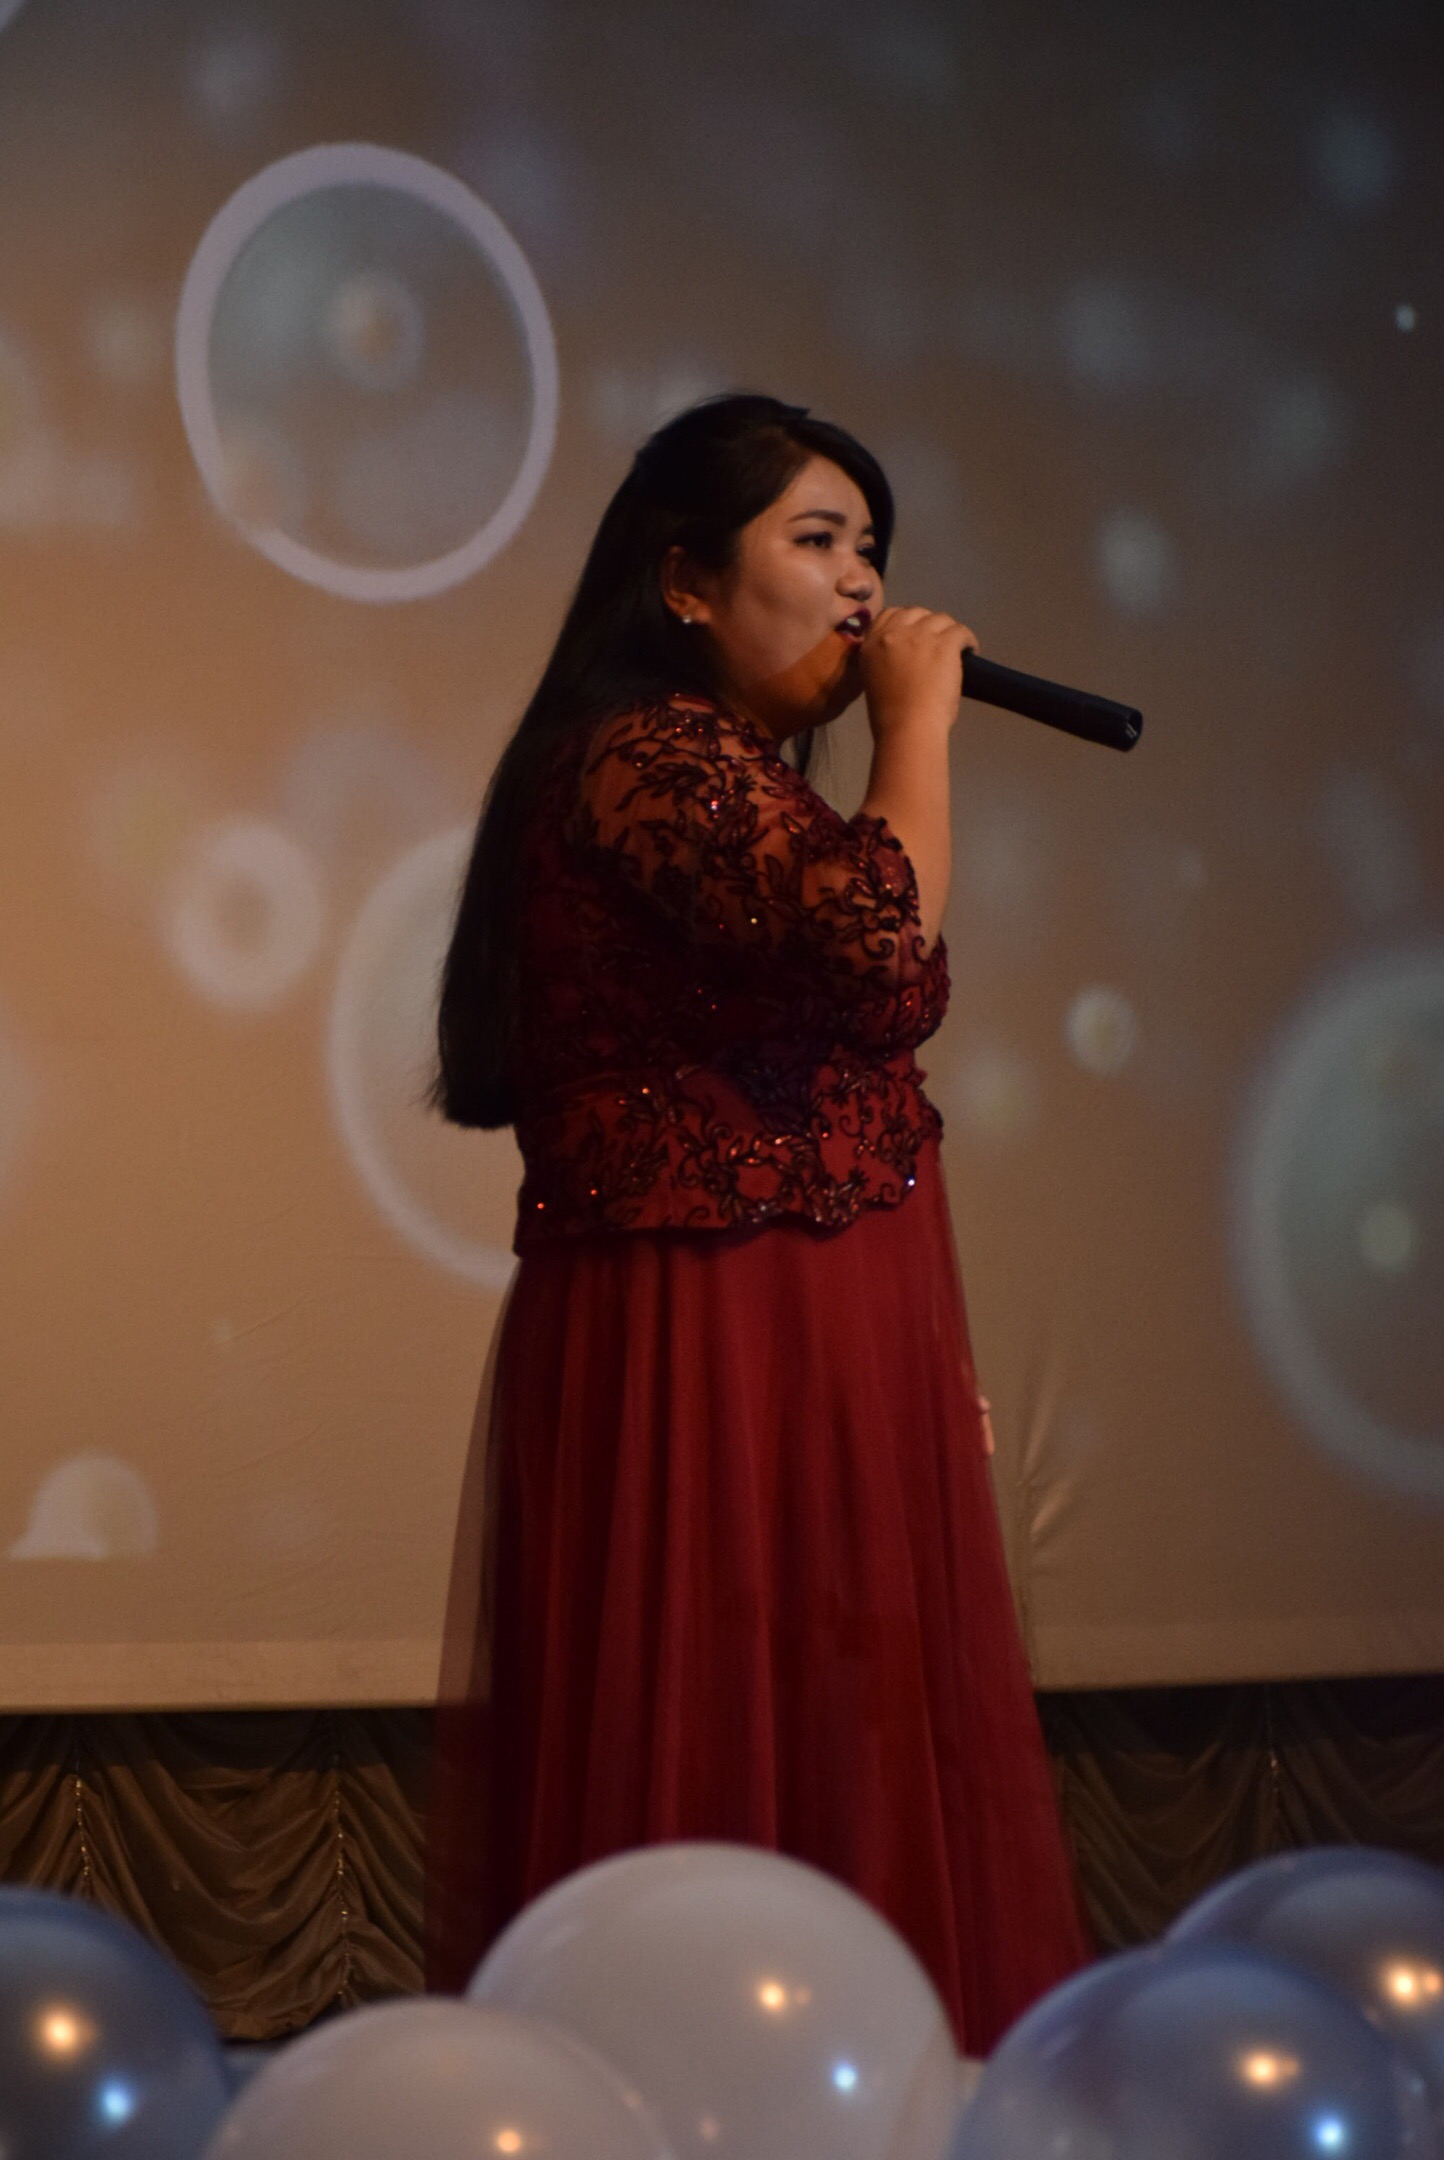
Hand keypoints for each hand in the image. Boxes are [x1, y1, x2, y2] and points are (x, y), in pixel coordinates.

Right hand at [860, 606, 978, 740]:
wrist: (908, 727)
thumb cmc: (891, 717)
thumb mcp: (875, 680)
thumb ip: (885, 661)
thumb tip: (904, 659)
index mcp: (871, 644)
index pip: (889, 615)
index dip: (906, 621)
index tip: (916, 633)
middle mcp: (893, 633)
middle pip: (916, 612)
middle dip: (928, 624)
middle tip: (938, 643)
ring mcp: (920, 635)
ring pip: (940, 619)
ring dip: (949, 632)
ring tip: (957, 649)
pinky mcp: (944, 643)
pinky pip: (960, 631)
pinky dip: (968, 640)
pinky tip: (971, 651)